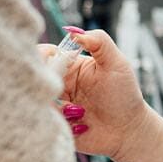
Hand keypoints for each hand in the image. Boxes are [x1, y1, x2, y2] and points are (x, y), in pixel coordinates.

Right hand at [41, 29, 151, 159]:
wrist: (129, 130)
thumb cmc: (125, 96)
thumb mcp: (117, 64)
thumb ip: (100, 42)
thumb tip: (73, 30)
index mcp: (69, 66)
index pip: (44, 54)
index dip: (42, 56)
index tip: (54, 62)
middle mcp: (57, 84)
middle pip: (33, 76)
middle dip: (47, 82)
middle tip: (63, 91)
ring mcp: (53, 105)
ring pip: (36, 99)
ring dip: (57, 106)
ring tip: (80, 111)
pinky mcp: (53, 124)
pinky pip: (41, 120)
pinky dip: (61, 122)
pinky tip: (81, 125)